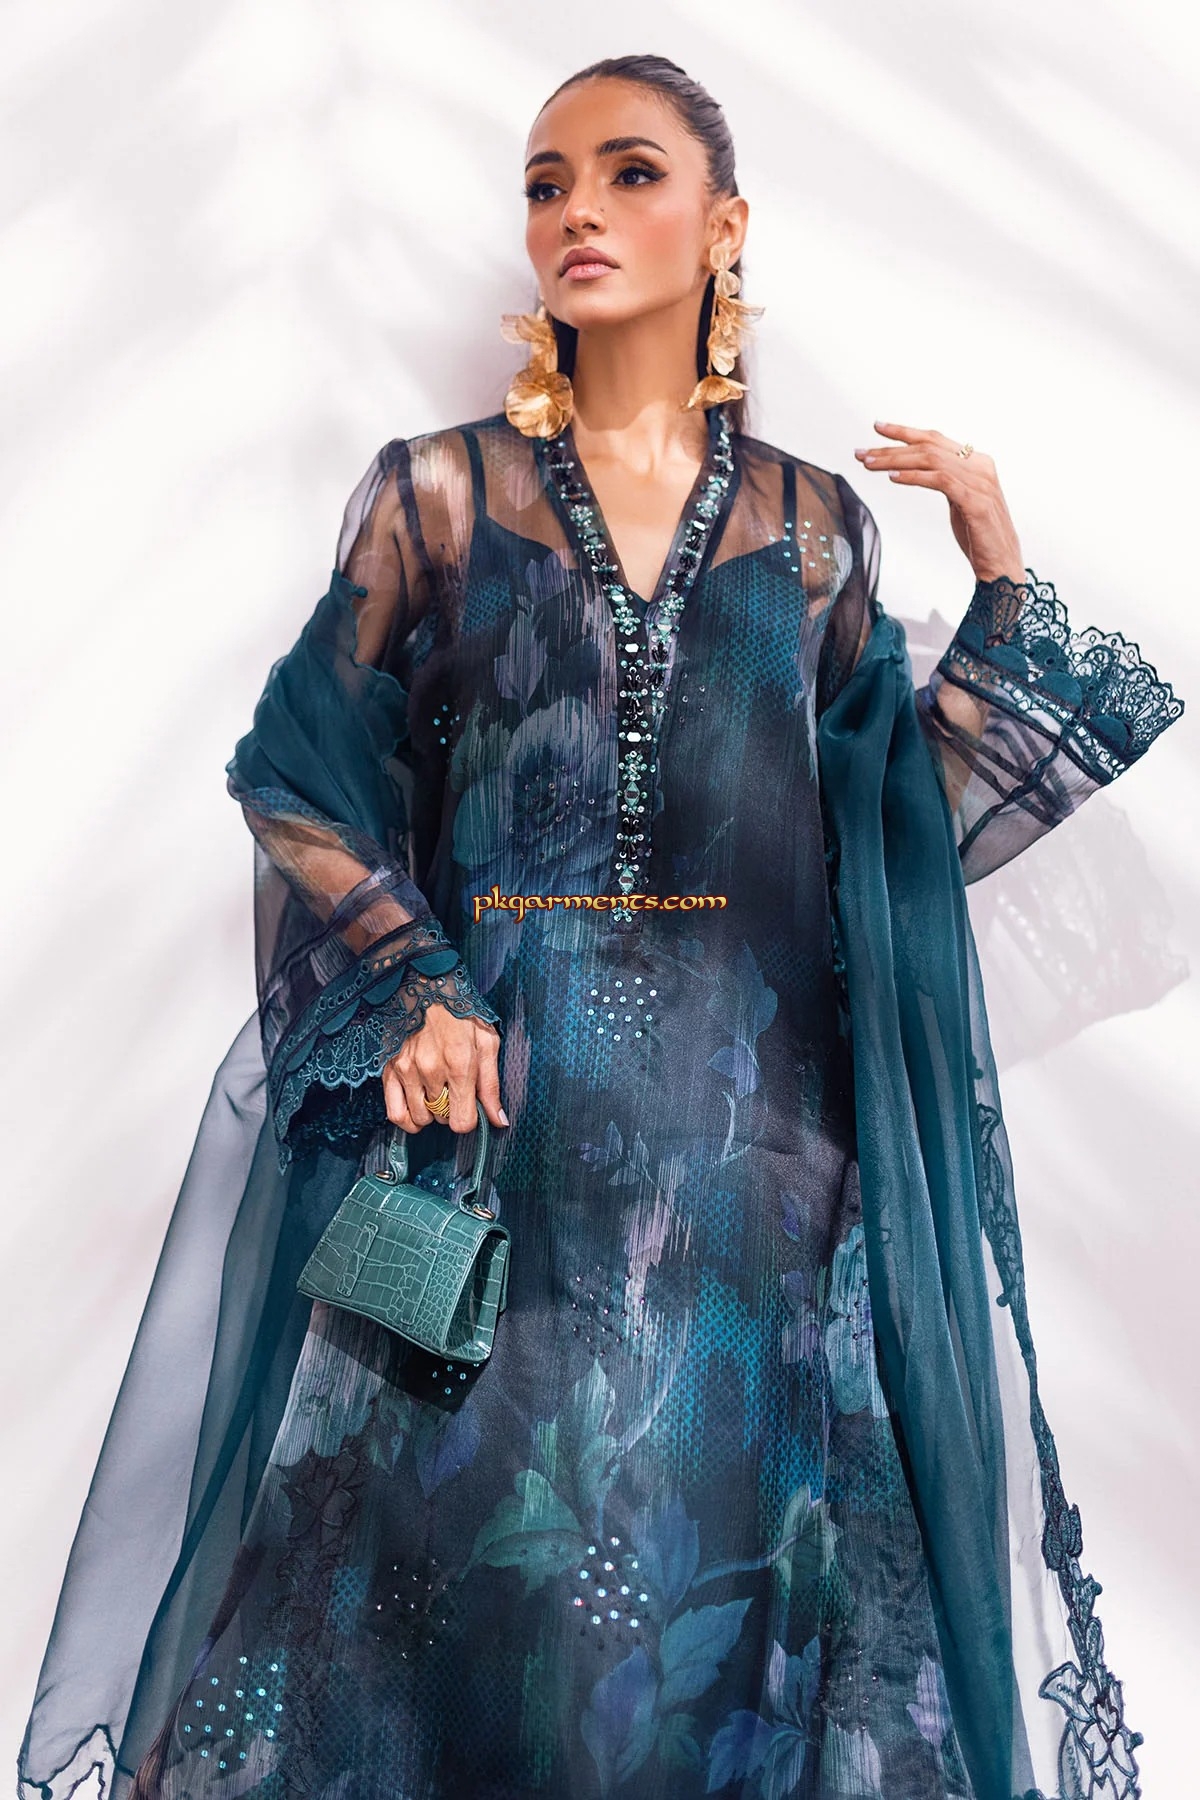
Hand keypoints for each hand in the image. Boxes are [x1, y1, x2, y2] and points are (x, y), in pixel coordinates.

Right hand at [382, 1005, 507, 1134]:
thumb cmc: (461, 1014)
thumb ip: (491, 1085)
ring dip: (430, 1114)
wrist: (426, 988)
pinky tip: (416, 1110)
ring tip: (436, 1096)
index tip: (470, 1108)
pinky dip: (407, 1119)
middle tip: (453, 1092)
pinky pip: (394, 1112)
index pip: (462, 1122)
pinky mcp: (390, 1070)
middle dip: (450, 1111)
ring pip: (419, 1118)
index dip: (469, 1120)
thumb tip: (499, 1120)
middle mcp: (431, 1071)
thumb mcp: (487, 1043)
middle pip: (441, 1119)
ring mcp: (407, 1071)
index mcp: (459, 1065)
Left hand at [854, 421, 1024, 583]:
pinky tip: (893, 477)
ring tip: (870, 464)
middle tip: (861, 452)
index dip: (905, 431)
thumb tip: (919, 469)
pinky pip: (940, 481)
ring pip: (931, 460)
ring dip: (895, 460)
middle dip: (891, 447)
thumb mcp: (960, 500)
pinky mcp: (976, 502)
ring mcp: (980, 483)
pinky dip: (914, 477)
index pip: (935, 439)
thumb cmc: (978, 536)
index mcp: (977, 462)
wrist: (1001, 565)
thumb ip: (946, 480)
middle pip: (928, 447)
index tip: (878, 427)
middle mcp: (980, 466)